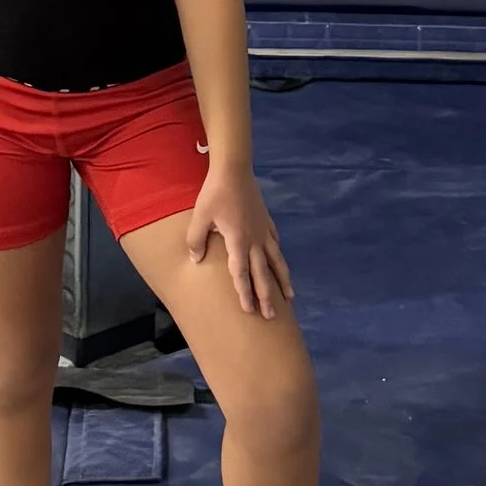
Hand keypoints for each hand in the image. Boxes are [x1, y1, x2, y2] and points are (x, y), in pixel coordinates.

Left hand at [186, 165, 293, 317]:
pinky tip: (279, 261)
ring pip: (276, 261)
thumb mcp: (200, 217)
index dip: (245, 293)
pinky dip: (278, 255)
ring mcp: (263, 230)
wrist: (234, 169)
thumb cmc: (215, 193)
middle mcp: (255, 240)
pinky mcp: (266, 221)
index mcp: (238, 242)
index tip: (249, 311)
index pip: (242, 274)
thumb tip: (196, 260)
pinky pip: (275, 242)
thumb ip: (196, 240)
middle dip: (267, 296)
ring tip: (289, 297)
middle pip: (263, 274)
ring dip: (282, 280)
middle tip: (271, 316)